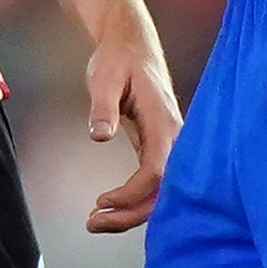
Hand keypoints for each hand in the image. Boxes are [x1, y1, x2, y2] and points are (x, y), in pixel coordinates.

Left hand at [80, 18, 182, 233]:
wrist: (131, 45)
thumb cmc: (118, 59)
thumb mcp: (105, 77)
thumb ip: (103, 107)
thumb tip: (100, 136)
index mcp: (164, 122)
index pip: (157, 170)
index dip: (132, 193)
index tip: (103, 200)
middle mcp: (174, 138)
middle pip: (163, 191)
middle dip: (130, 214)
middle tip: (92, 222)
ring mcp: (169, 145)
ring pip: (160, 193)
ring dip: (130, 213)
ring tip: (95, 221)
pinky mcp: (159, 148)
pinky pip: (153, 183)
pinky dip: (133, 201)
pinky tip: (110, 209)